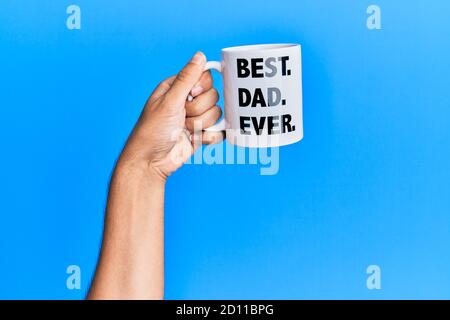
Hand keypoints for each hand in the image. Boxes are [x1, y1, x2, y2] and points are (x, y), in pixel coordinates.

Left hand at [119, 52, 222, 180]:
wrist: (151, 162)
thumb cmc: (153, 130)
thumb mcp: (169, 100)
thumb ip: (187, 78)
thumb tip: (200, 55)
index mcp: (178, 87)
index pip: (205, 77)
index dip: (200, 89)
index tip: (188, 97)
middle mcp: (188, 100)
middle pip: (213, 96)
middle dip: (199, 110)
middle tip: (181, 117)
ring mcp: (196, 117)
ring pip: (217, 114)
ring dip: (201, 125)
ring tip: (184, 130)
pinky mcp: (201, 134)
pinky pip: (218, 131)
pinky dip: (207, 137)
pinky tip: (193, 139)